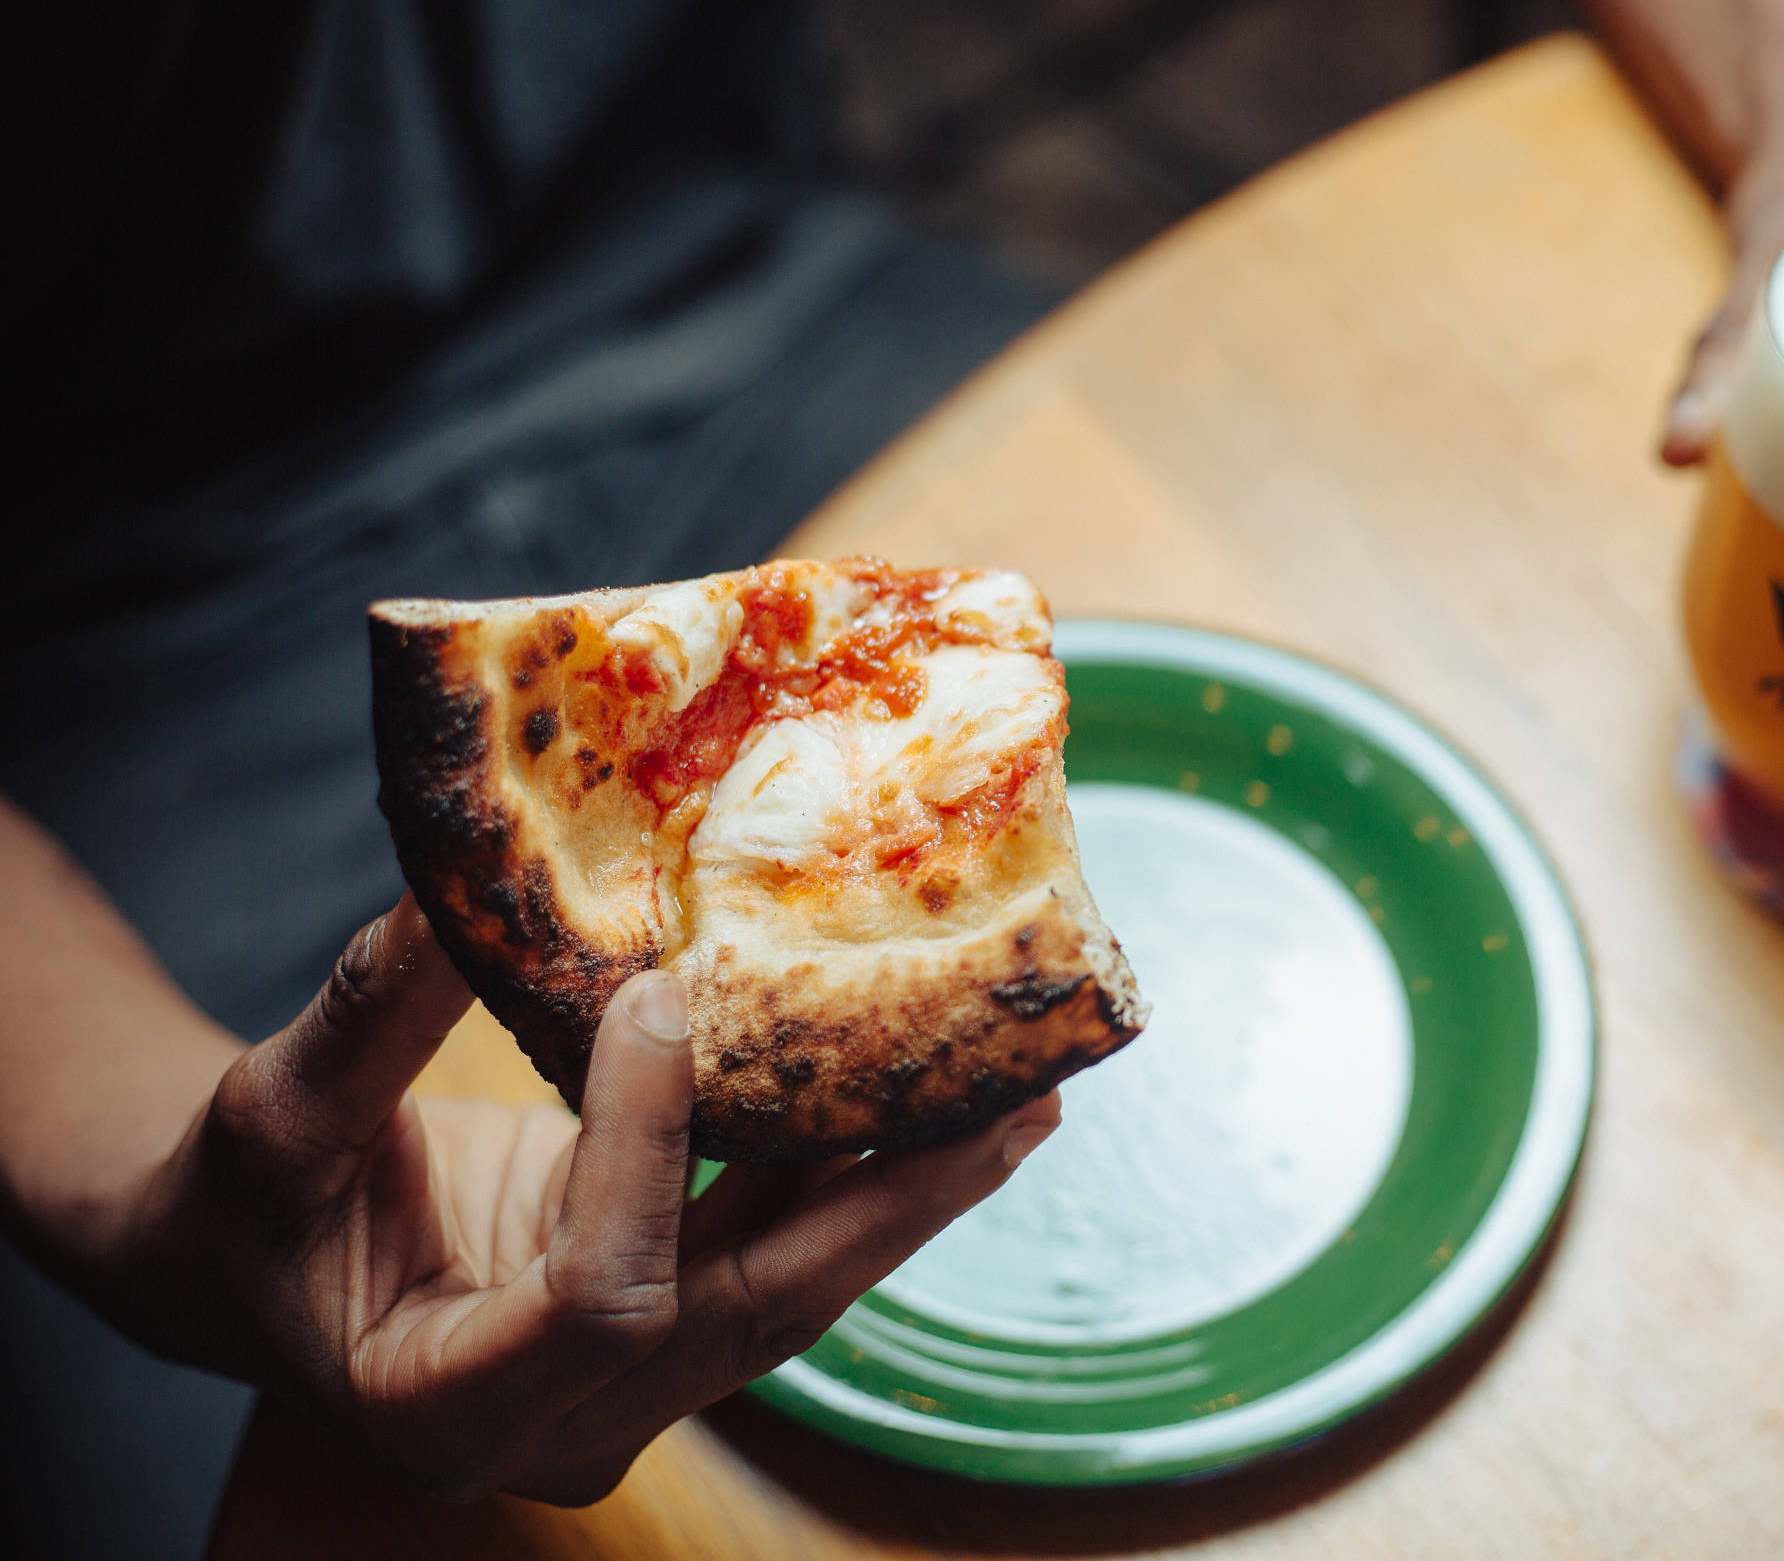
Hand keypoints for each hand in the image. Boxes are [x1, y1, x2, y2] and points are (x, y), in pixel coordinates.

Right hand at [112, 896, 1058, 1504]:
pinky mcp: (668, 1314)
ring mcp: (632, 1378)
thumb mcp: (263, 1123)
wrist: (244, 1258)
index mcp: (451, 1408)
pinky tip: (943, 1097)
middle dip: (892, 1203)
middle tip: (1011, 1100)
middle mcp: (570, 1418)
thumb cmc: (235, 1210)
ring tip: (1023, 1090)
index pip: (603, 1297)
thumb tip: (451, 892)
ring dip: (910, 1184)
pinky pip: (782, 1240)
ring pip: (798, 1281)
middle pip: (762, 1309)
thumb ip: (358, 1026)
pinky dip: (859, 1168)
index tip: (664, 999)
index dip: (647, 1154)